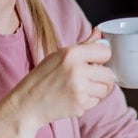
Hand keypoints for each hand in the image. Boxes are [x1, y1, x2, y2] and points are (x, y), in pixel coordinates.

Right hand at [0, 28, 114, 126]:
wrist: (27, 103)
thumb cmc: (42, 78)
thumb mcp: (59, 55)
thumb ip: (83, 45)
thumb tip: (99, 32)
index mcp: (71, 54)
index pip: (105, 52)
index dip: (102, 57)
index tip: (96, 61)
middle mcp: (77, 70)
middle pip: (109, 74)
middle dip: (103, 77)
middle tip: (91, 78)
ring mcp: (79, 89)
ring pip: (106, 90)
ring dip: (98, 90)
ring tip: (82, 88)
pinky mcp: (80, 105)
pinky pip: (96, 102)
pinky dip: (89, 101)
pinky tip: (75, 97)